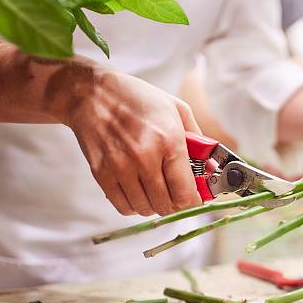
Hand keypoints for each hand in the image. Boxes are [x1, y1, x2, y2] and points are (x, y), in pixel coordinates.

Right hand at [66, 71, 201, 215]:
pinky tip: (137, 191)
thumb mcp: (176, 109)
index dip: (193, 200)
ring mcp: (121, 167)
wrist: (93, 94)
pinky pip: (123, 206)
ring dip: (154, 204)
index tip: (194, 197)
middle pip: (166, 205)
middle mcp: (145, 157)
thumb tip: (209, 166)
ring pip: (145, 209)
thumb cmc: (137, 99)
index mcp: (169, 140)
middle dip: (175, 203)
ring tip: (155, 189)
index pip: (186, 192)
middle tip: (174, 192)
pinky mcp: (101, 174)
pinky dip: (133, 205)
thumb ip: (197, 140)